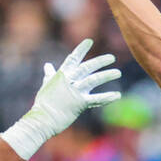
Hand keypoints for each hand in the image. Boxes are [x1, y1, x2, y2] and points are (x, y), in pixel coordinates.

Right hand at [0, 39, 120, 159]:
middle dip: (100, 61)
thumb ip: (50, 74)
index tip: (89, 41)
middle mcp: (70, 80)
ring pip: (94, 80)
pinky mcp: (80, 103)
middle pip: (87, 67)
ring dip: (107, 75)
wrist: (42, 118)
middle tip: (112, 57)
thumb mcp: (46, 85)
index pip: (73, 58)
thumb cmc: (44, 103)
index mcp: (62, 75)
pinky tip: (117, 95)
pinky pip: (97, 99)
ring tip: (118, 72)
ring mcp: (75, 91)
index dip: (81, 49)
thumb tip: (47, 65)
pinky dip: (107, 97)